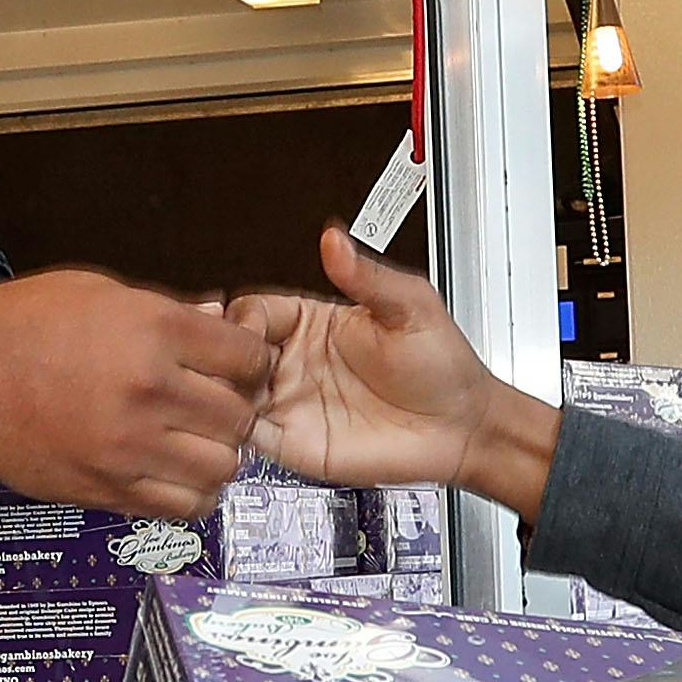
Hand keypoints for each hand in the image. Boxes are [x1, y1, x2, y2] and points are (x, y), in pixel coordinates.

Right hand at [0, 268, 271, 517]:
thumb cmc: (20, 325)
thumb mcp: (99, 293)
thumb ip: (165, 312)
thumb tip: (217, 321)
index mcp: (154, 331)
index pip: (248, 357)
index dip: (251, 361)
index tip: (238, 365)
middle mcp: (151, 391)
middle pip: (240, 417)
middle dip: (236, 410)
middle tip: (216, 405)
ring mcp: (130, 447)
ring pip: (220, 468)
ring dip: (216, 455)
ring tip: (196, 442)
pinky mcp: (108, 489)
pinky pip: (181, 506)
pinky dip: (189, 493)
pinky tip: (174, 473)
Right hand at [233, 229, 557, 520]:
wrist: (462, 428)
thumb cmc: (442, 367)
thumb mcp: (409, 307)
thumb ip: (367, 276)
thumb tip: (335, 237)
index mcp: (312, 322)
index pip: (254, 310)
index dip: (241, 319)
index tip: (242, 329)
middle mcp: (294, 361)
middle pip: (231, 353)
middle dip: (219, 358)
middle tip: (225, 367)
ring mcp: (291, 403)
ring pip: (230, 396)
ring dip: (220, 397)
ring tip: (229, 399)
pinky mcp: (294, 444)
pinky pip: (247, 439)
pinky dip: (232, 435)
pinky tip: (237, 428)